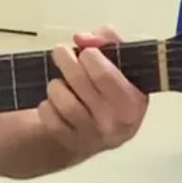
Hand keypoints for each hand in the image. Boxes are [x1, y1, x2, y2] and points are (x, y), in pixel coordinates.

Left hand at [35, 26, 147, 163]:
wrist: (101, 131)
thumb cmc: (112, 90)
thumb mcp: (121, 64)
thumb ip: (107, 41)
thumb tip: (81, 38)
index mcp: (134, 103)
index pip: (104, 74)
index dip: (89, 56)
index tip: (85, 51)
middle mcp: (116, 123)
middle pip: (79, 81)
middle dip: (66, 60)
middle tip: (61, 52)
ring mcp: (93, 136)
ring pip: (62, 100)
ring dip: (56, 85)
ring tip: (59, 82)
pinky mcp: (72, 143)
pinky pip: (50, 117)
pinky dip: (47, 105)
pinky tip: (54, 102)